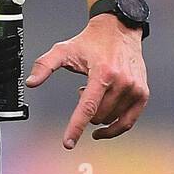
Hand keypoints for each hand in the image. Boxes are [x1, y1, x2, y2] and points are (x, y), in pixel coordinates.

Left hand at [26, 14, 149, 148]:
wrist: (119, 30)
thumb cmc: (92, 41)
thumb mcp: (63, 50)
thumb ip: (45, 66)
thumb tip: (31, 82)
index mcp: (102, 73)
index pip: (87, 107)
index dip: (76, 127)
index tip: (68, 142)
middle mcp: (121, 82)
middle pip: (98, 115)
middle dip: (86, 112)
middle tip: (82, 91)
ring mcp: (134, 89)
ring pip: (112, 119)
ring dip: (99, 114)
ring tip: (94, 94)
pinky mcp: (142, 94)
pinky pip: (128, 121)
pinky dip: (115, 127)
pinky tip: (104, 126)